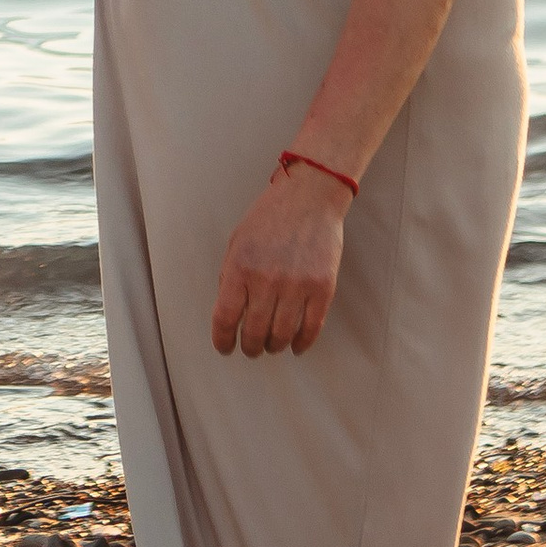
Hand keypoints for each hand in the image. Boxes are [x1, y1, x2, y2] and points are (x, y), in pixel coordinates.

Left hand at [211, 163, 347, 356]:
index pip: (225, 318)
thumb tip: (228, 312)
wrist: (309, 197)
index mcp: (240, 267)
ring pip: (282, 335)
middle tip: (251, 349)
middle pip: (254, 333)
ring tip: (272, 346)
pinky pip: (311, 328)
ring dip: (274, 347)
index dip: (222, 339)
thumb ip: (230, 276)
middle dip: (250, 347)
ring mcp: (296, 285)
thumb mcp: (237, 242)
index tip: (224, 347)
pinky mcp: (322, 288)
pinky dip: (302, 342)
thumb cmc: (270, 217)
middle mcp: (267, 279)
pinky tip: (295, 345)